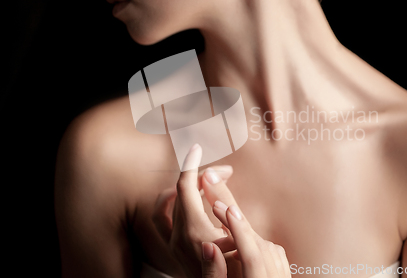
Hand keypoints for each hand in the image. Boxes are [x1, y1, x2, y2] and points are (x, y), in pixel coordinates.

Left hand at [152, 144, 232, 277]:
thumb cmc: (237, 268)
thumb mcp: (236, 233)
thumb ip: (223, 203)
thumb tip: (209, 176)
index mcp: (193, 230)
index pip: (185, 186)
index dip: (191, 164)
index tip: (197, 149)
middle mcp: (177, 237)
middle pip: (179, 192)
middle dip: (200, 176)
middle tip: (224, 174)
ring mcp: (172, 245)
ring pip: (166, 206)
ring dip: (181, 190)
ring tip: (201, 185)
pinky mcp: (173, 252)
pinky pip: (161, 222)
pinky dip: (170, 206)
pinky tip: (185, 203)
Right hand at [201, 203, 290, 277]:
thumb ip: (214, 274)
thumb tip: (208, 246)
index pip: (252, 257)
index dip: (239, 233)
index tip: (225, 209)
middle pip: (261, 248)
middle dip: (239, 226)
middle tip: (217, 205)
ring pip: (270, 249)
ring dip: (248, 233)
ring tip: (225, 220)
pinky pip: (276, 256)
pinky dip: (259, 245)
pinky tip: (242, 243)